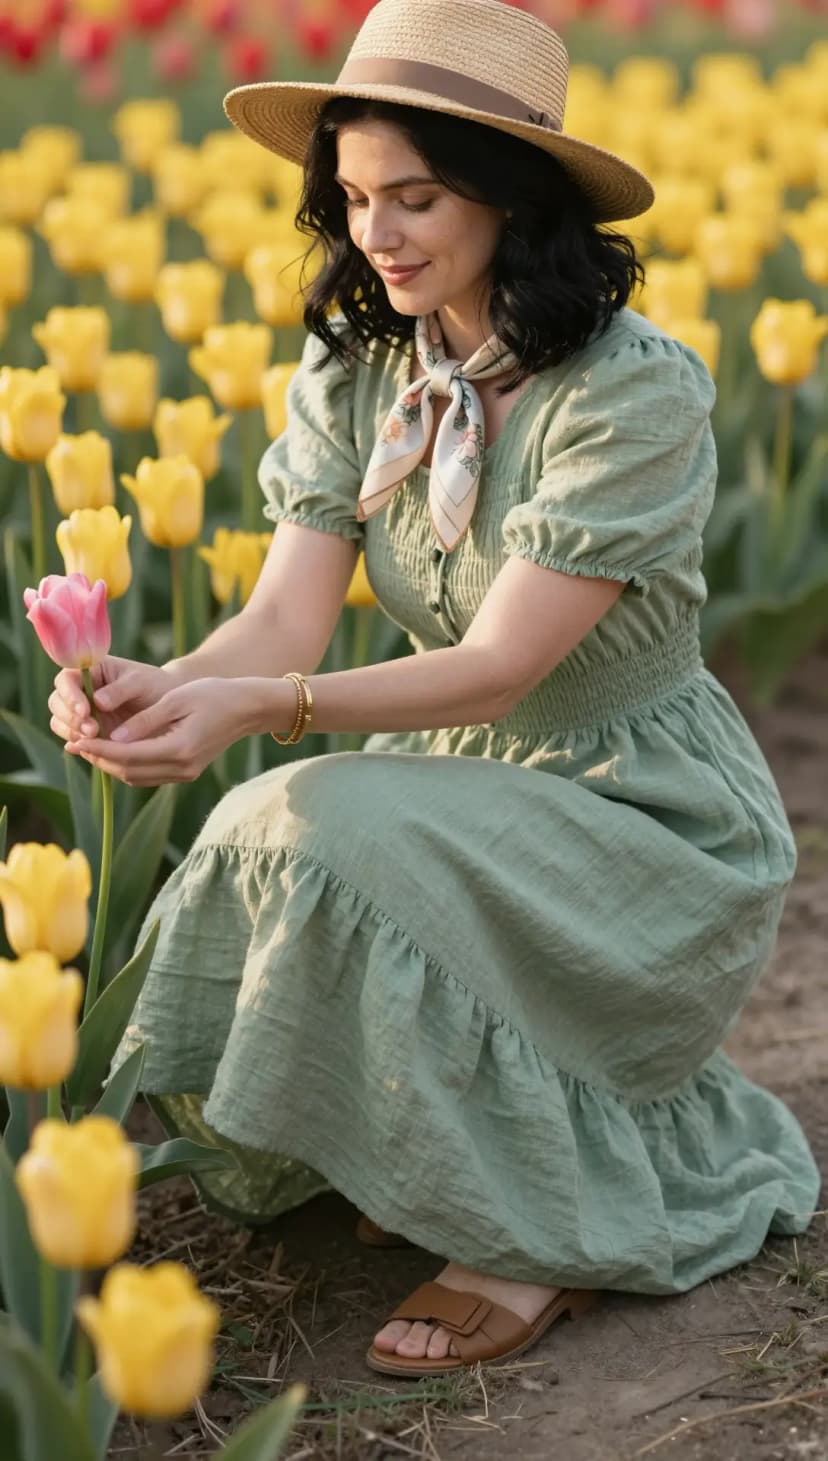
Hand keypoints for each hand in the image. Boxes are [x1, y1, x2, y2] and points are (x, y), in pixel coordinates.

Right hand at [48, 656, 176, 746]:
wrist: (170, 708)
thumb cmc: (155, 686)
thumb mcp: (141, 682)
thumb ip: (120, 690)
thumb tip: (97, 701)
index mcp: (89, 671)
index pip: (66, 679)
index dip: (70, 695)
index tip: (85, 710)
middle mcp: (80, 691)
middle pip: (57, 703)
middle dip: (70, 717)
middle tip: (92, 730)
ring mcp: (82, 713)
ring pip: (60, 722)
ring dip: (71, 732)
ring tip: (95, 739)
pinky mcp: (88, 733)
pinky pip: (73, 739)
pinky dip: (78, 744)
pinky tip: (90, 749)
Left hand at [69, 677, 261, 786]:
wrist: (247, 708)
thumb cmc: (214, 694)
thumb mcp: (177, 700)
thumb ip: (144, 720)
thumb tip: (113, 736)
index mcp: (179, 748)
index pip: (128, 755)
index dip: (98, 749)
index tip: (75, 740)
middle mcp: (182, 768)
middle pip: (129, 772)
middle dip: (99, 759)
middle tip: (74, 743)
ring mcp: (185, 773)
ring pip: (137, 777)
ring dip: (111, 765)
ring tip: (88, 748)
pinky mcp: (186, 772)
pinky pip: (149, 775)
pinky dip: (128, 766)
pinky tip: (114, 751)